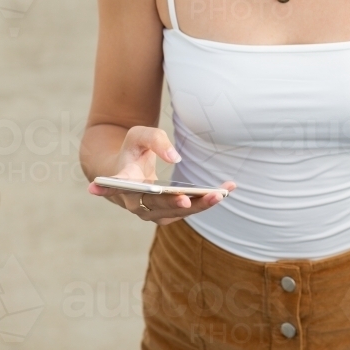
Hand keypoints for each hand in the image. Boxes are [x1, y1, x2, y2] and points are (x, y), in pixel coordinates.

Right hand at [87, 125, 235, 225]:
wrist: (125, 171)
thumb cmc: (132, 151)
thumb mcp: (138, 135)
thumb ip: (155, 140)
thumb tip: (175, 158)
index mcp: (123, 184)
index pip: (131, 192)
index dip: (149, 196)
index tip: (169, 196)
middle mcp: (136, 204)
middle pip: (161, 207)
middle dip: (184, 203)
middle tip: (206, 197)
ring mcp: (151, 212)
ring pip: (177, 212)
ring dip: (201, 205)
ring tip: (222, 193)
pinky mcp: (166, 214)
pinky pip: (187, 210)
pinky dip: (205, 202)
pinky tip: (226, 190)